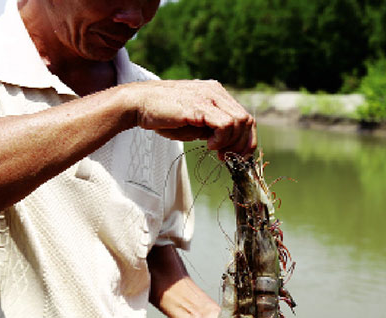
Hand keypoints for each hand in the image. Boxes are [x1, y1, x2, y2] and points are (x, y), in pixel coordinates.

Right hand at [131, 80, 256, 157]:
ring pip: (240, 122)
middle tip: (227, 158)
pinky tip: (209, 145)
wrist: (138, 105)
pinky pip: (226, 124)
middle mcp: (216, 91)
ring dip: (231, 143)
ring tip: (216, 151)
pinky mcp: (200, 105)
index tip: (237, 156)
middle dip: (242, 144)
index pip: (244, 116)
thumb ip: (212, 129)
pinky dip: (222, 139)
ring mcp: (209, 96)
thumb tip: (229, 145)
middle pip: (246, 120)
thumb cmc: (164, 116)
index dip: (246, 139)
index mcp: (216, 93)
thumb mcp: (195, 124)